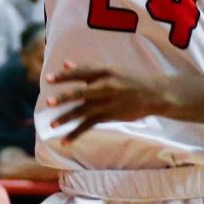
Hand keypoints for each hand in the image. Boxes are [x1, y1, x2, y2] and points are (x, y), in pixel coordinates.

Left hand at [45, 63, 168, 140]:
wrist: (154, 93)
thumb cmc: (131, 77)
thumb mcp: (112, 68)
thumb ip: (88, 67)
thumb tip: (65, 63)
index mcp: (105, 70)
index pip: (81, 72)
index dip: (64, 76)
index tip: (48, 79)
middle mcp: (106, 86)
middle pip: (81, 93)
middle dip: (64, 98)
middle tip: (49, 102)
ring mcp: (108, 102)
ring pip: (84, 111)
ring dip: (67, 118)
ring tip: (52, 125)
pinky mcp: (110, 115)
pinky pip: (90, 125)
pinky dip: (76, 133)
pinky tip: (65, 140)